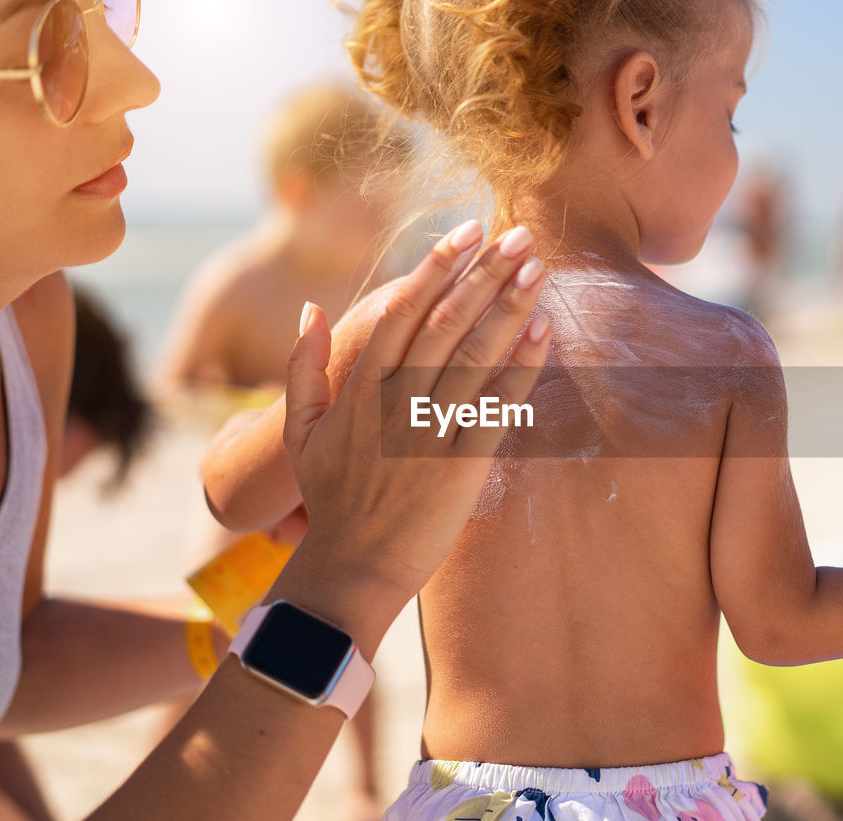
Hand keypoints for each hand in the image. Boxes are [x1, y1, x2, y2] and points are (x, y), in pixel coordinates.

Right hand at [280, 220, 548, 598]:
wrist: (353, 566)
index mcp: (360, 387)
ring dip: (510, 306)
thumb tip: (309, 308)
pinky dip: (522, 365)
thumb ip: (303, 365)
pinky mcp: (461, 465)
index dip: (438, 266)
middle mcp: (396, 402)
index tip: (467, 231)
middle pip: (446, 322)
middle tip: (518, 234)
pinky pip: (498, 405)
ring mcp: (430, 432)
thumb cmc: (330, 498)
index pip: (402, 310)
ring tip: (538, 266)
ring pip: (475, 355)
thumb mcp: (299, 430)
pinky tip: (544, 330)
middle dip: (484, 273)